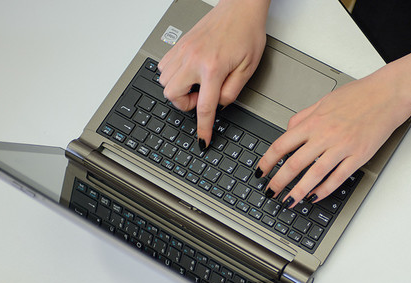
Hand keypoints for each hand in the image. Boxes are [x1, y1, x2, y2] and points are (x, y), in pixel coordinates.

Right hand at [157, 0, 269, 146]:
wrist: (240, 7)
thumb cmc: (247, 33)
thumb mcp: (247, 69)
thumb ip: (231, 92)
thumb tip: (218, 106)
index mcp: (213, 67)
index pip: (203, 107)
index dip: (203, 128)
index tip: (202, 140)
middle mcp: (193, 58)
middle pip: (172, 94)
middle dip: (184, 103)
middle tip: (201, 98)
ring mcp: (183, 49)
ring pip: (164, 80)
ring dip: (177, 89)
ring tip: (196, 84)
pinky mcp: (180, 43)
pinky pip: (164, 66)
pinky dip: (172, 75)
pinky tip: (188, 73)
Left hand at [256, 56, 410, 206]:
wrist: (388, 94)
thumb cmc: (360, 95)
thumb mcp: (324, 100)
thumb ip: (304, 116)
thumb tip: (289, 130)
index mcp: (314, 122)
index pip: (281, 145)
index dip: (267, 162)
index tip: (261, 172)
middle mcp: (325, 135)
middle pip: (294, 164)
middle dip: (279, 182)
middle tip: (270, 192)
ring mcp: (342, 147)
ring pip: (314, 175)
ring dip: (299, 191)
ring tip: (290, 201)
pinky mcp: (358, 156)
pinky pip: (338, 178)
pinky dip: (325, 190)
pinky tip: (316, 196)